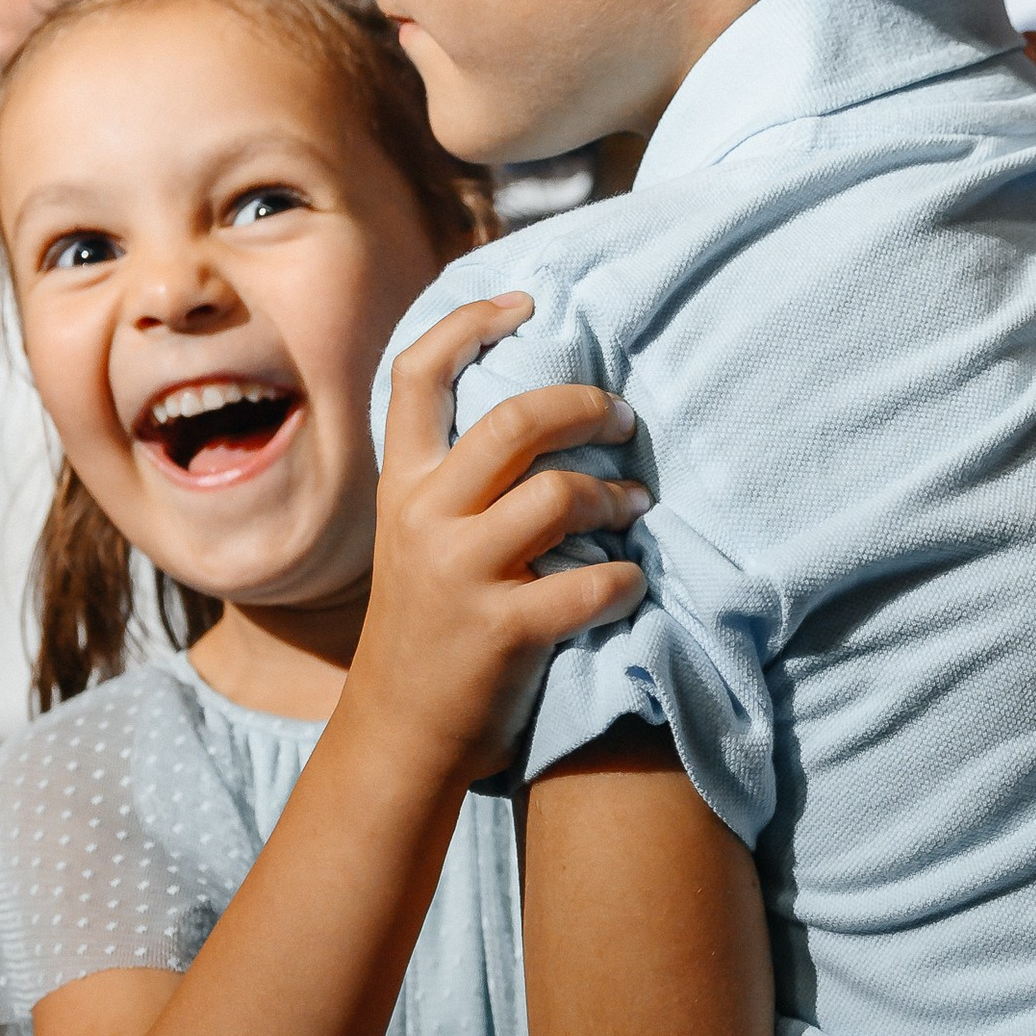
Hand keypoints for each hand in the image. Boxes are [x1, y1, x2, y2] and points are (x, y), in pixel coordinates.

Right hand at [346, 295, 648, 786]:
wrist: (400, 731)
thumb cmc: (427, 627)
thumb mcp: (417, 539)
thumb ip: (456, 482)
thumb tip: (538, 414)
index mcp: (402, 486)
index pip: (418, 374)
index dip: (471, 323)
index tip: (526, 303)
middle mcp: (423, 517)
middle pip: (514, 421)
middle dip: (584, 407)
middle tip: (621, 418)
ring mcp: (461, 573)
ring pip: (559, 495)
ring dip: (615, 495)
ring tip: (636, 505)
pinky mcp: (502, 629)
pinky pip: (592, 582)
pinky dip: (625, 578)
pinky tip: (629, 582)